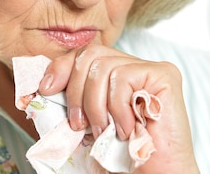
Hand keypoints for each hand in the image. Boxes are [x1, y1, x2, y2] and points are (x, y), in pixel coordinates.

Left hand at [38, 44, 200, 173]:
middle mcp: (136, 66)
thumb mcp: (88, 122)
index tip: (46, 90)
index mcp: (118, 73)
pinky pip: (123, 78)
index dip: (62, 67)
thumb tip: (45, 84)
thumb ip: (75, 99)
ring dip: (96, 106)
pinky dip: (117, 108)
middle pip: (92, 55)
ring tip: (103, 132)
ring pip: (104, 67)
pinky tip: (125, 129)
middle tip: (79, 125)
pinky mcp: (164, 75)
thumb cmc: (122, 156)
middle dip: (76, 91)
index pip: (85, 53)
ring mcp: (151, 68)